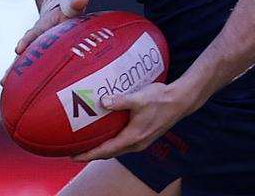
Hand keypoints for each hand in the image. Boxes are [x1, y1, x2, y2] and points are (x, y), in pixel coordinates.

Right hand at [1, 0, 88, 83]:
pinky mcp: (37, 57)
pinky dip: (24, 79)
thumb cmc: (65, 10)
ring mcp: (34, 49)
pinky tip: (17, 92)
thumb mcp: (69, 6)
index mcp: (42, 27)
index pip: (33, 34)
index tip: (19, 49)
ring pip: (22, 63)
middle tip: (4, 79)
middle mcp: (34, 40)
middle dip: (14, 66)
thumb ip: (74, 3)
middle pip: (23, 53)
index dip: (26, 41)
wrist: (57, 11)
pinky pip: (30, 69)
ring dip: (14, 74)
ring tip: (4, 86)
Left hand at [71, 81, 200, 161]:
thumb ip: (120, 101)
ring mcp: (142, 141)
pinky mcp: (145, 136)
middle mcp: (136, 143)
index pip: (105, 151)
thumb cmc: (161, 99)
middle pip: (109, 153)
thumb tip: (103, 102)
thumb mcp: (139, 98)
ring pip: (117, 149)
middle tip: (76, 151)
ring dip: (103, 149)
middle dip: (92, 154)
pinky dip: (112, 143)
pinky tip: (108, 133)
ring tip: (89, 144)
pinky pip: (124, 144)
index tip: (73, 156)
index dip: (88, 155)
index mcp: (133, 137)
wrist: (180, 101)